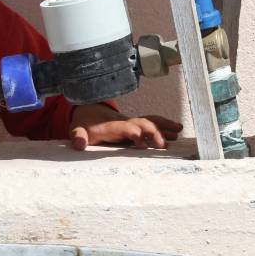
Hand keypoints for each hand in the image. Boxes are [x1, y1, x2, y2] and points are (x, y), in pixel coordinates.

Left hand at [68, 104, 182, 149]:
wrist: (88, 110)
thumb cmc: (84, 123)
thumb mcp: (77, 129)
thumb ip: (78, 136)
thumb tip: (79, 144)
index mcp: (110, 125)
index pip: (124, 127)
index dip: (133, 133)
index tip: (142, 144)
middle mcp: (124, 121)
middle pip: (141, 122)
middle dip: (153, 132)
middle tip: (164, 145)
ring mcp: (131, 122)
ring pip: (150, 121)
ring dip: (164, 126)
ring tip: (178, 132)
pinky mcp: (135, 125)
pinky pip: (151, 123)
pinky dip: (164, 126)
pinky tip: (176, 132)